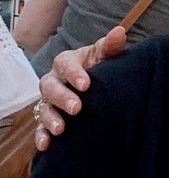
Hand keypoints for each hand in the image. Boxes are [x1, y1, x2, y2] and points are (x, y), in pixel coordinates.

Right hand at [34, 27, 127, 147]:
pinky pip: (40, 128)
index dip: (74, 74)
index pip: (65, 64)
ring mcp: (49, 102)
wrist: (96, 86)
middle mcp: (53, 81)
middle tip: (77, 108)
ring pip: (44, 108)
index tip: (86, 85)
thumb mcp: (104, 56)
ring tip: (61, 129)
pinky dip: (41, 136)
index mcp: (66, 63)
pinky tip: (47, 145)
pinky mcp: (47, 120)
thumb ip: (111, 46)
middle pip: (51, 87)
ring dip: (50, 119)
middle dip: (62, 97)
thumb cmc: (99, 67)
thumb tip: (120, 32)